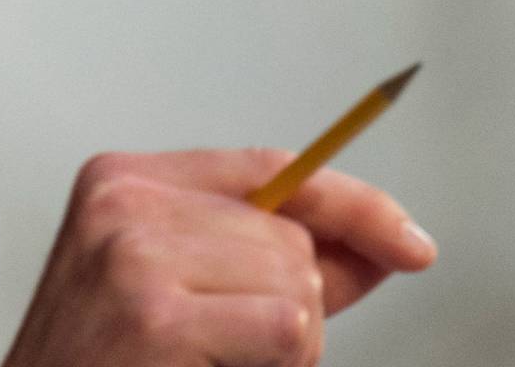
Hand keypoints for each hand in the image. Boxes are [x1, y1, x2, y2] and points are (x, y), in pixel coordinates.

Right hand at [1, 149, 435, 366]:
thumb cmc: (104, 365)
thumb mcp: (183, 295)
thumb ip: (275, 263)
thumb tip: (380, 246)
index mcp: (123, 181)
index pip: (270, 168)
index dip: (353, 202)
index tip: (411, 241)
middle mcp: (123, 203)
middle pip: (290, 236)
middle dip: (293, 306)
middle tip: (224, 348)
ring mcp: (133, 254)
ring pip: (296, 284)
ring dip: (283, 346)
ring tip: (209, 361)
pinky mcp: (154, 313)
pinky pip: (287, 328)